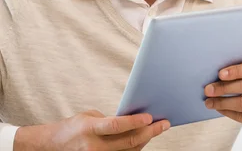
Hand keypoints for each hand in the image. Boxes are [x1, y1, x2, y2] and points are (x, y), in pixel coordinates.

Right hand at [14, 110, 168, 150]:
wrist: (52, 145)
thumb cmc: (74, 127)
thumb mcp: (90, 117)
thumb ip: (111, 120)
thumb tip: (136, 119)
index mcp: (89, 129)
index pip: (117, 125)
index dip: (135, 122)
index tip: (151, 117)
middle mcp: (93, 146)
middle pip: (128, 141)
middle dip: (150, 132)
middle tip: (164, 123)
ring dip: (146, 140)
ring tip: (158, 128)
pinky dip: (136, 148)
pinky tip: (145, 138)